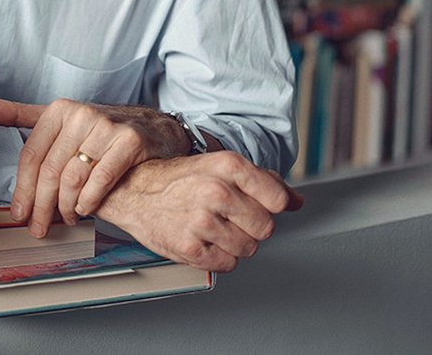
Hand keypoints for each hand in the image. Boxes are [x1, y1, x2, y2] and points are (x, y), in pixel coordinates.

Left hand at [0, 95, 191, 235]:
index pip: (31, 156)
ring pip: (73, 177)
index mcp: (59, 110)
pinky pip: (101, 178)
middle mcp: (81, 114)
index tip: (19, 213)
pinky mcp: (130, 141)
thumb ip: (21, 115)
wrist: (150, 128)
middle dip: (42, 206)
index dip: (23, 190)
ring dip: (66, 207)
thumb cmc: (99, 130)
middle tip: (39, 226)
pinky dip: (90, 200)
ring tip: (66, 218)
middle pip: (50, 170)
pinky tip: (85, 209)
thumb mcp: (59, 119)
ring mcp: (107, 127)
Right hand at [95, 150, 304, 272]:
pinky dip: (220, 257)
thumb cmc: (179, 178)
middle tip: (231, 216)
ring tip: (215, 227)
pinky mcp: (190, 248)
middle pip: (266, 227)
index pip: (278, 198)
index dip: (272, 205)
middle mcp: (216, 191)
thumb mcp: (220, 166)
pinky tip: (205, 240)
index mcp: (227, 166)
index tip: (260, 204)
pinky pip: (228, 265)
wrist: (134, 190)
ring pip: (249, 248)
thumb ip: (262, 182)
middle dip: (252, 225)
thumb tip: (297, 201)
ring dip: (236, 243)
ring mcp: (202, 221)